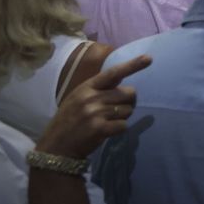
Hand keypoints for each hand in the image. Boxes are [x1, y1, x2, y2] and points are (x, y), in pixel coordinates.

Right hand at [33, 55, 150, 159]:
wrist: (56, 146)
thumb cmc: (69, 120)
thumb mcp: (78, 97)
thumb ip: (98, 89)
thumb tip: (122, 81)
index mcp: (86, 87)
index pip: (113, 73)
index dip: (132, 65)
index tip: (148, 58)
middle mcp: (91, 98)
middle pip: (128, 93)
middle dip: (128, 101)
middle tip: (117, 109)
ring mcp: (96, 113)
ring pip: (128, 110)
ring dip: (123, 116)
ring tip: (107, 121)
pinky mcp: (100, 129)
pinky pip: (124, 125)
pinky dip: (119, 129)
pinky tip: (107, 131)